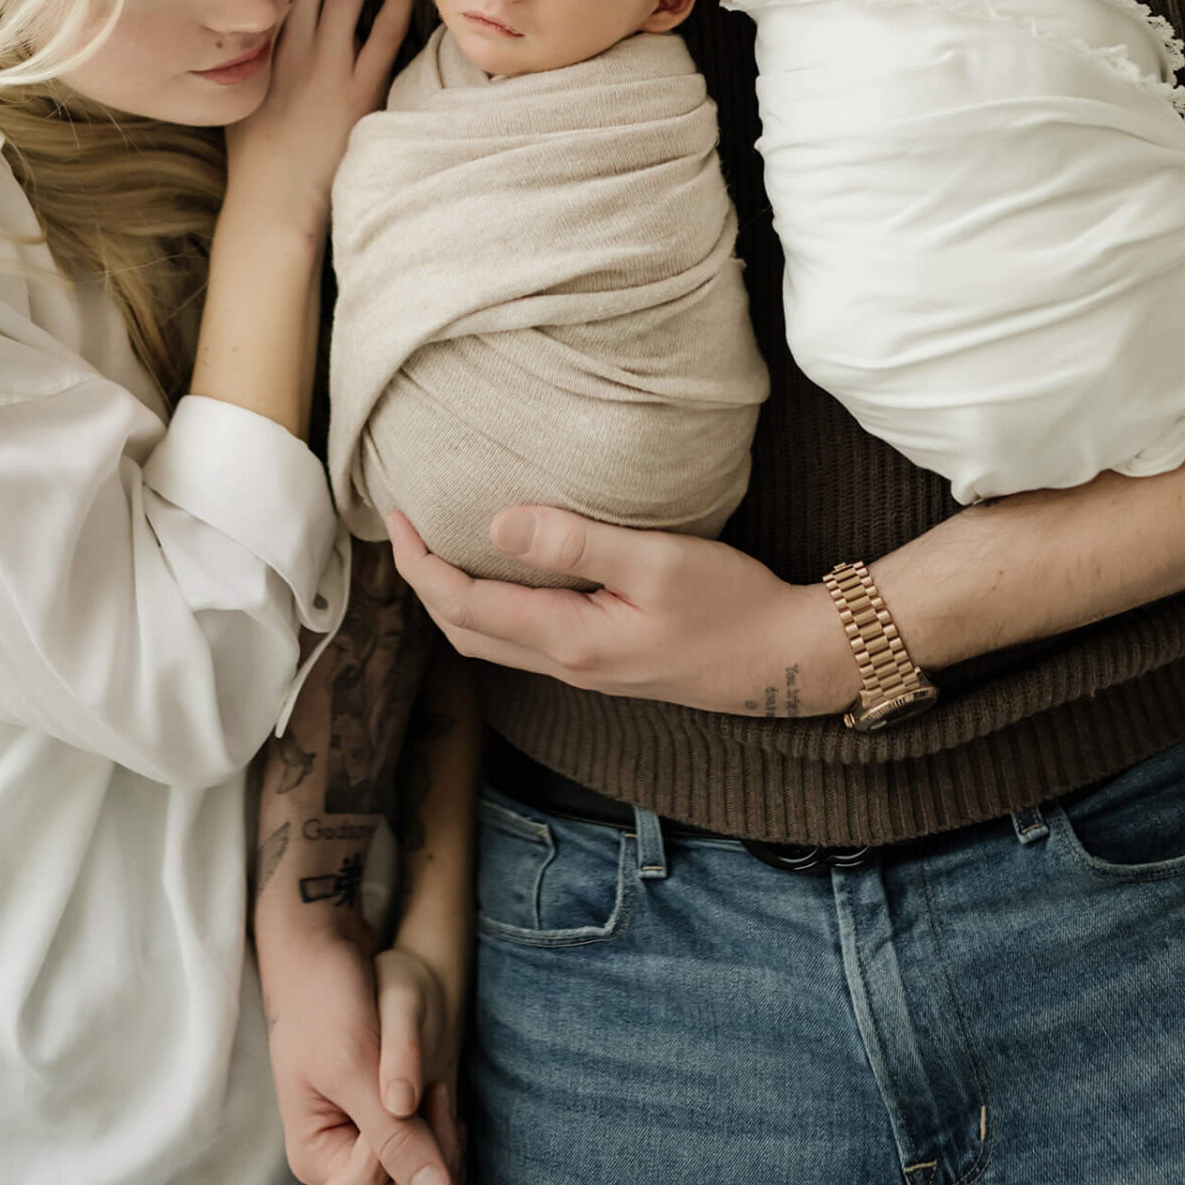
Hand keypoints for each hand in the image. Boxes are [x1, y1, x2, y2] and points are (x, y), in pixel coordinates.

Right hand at [224, 0, 411, 239]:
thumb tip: (266, 8)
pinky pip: (379, 39)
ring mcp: (324, 70)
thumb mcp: (241, 88)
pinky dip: (393, 1)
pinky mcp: (356, 96)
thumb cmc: (258, 154)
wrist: (269, 207)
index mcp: (262, 41)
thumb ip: (259, 46)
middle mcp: (291, 46)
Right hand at [265, 921, 461, 1184]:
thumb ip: (394, 1137)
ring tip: (440, 1092)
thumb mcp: (356, 1068)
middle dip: (433, 1157)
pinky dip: (441, 1136)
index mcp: (316, 1160)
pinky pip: (422, 1162)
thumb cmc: (326, 1002)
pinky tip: (441, 1097)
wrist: (323, 955)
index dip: (410, 1158)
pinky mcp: (382, 1130)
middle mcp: (337, 1166)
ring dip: (443, 1148)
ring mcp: (360, 1149)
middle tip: (439, 1092)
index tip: (421, 1096)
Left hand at [386, 507, 855, 716]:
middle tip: (405, 526)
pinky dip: (491, 606)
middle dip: (423, 583)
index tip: (398, 515)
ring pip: (491, 640)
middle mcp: (567, 664)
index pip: (464, 606)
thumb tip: (497, 525)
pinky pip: (523, 638)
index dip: (419, 563)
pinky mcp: (604, 662)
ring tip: (440, 546)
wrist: (786, 660)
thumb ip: (576, 542)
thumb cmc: (732, 606)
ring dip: (454, 598)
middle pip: (464, 631)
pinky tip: (505, 572)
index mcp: (569, 639)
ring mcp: (585, 669)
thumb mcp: (657, 562)